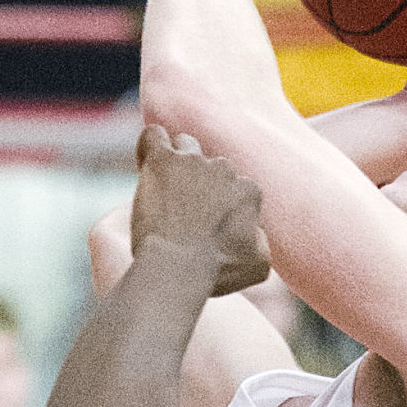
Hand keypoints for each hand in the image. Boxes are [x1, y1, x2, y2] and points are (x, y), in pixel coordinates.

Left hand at [132, 126, 272, 296]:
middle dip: (199, 183)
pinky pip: (154, 135)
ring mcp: (194, 162)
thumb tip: (253, 231)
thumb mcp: (258, 263)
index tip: (206, 224)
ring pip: (185, 145)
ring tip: (165, 187)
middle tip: (183, 210)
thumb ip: (260, 240)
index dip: (219, 205)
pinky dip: (150, 144)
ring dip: (177, 162)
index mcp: (248, 191)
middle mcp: (225, 169)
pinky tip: (147, 161)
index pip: (235, 187)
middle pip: (211, 165)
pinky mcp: (163, 161)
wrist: (179, 267)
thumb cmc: (217, 271)